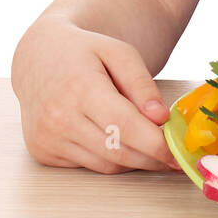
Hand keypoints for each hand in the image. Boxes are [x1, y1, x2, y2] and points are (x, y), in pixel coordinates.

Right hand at [11, 16, 182, 173]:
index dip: (156, 145)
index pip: (124, 127)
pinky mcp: (43, 153)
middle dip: (151, 158)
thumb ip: (141, 84)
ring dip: (133, 161)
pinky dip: (110, 158)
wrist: (38, 58)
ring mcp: (48, 139)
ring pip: (105, 165)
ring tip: (150, 146)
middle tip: (174, 157)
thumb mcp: (119, 53)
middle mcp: (59, 118)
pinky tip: (117, 141)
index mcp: (80, 89)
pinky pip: (88, 166)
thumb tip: (161, 118)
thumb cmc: (83, 52)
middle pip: (117, 152)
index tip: (179, 153)